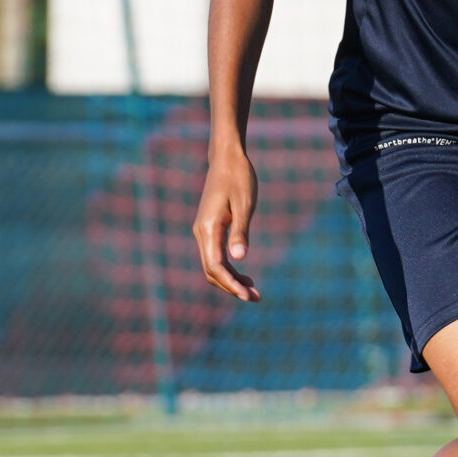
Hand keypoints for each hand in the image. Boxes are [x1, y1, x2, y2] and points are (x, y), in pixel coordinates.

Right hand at [191, 145, 261, 301]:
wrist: (227, 158)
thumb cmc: (239, 178)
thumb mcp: (245, 205)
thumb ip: (241, 232)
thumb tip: (239, 258)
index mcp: (208, 228)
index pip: (216, 266)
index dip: (231, 284)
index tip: (248, 296)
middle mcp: (201, 233)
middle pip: (211, 271)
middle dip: (232, 287)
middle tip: (256, 297)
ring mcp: (203, 231)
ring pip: (212, 266)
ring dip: (230, 281)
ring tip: (254, 291)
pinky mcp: (208, 229)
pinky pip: (214, 257)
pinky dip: (228, 270)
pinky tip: (245, 275)